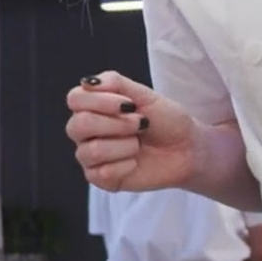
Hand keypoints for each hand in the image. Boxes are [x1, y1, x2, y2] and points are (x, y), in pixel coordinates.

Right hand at [65, 71, 198, 192]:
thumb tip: (87, 82)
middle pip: (79, 125)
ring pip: (90, 151)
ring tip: (138, 144)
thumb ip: (114, 82)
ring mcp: (90, 155)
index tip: (130, 104)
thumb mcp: (144, 94)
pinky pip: (102, 173)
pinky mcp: (100, 178)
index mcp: (91, 106)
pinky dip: (126, 165)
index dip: (100, 101)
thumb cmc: (165, 120)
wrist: (187, 149)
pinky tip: (135, 162)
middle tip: (140, 124)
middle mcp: (85, 131)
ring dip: (123, 145)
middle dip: (116, 124)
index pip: (75, 99)